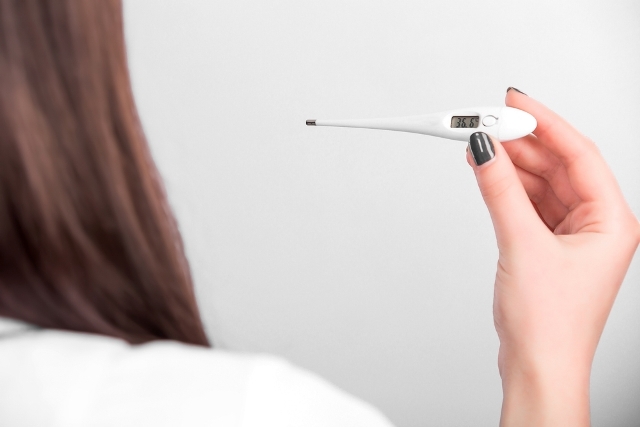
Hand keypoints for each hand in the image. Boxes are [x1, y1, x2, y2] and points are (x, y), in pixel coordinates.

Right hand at [466, 89, 639, 425]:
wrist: (537, 367)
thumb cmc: (549, 324)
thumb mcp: (521, 245)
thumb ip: (500, 191)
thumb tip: (484, 150)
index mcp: (611, 221)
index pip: (579, 154)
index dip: (546, 123)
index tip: (515, 102)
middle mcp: (597, 226)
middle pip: (559, 165)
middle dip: (522, 143)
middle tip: (487, 122)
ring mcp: (572, 236)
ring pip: (542, 184)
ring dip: (512, 165)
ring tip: (480, 145)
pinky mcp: (549, 247)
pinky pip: (530, 204)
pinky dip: (509, 188)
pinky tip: (489, 175)